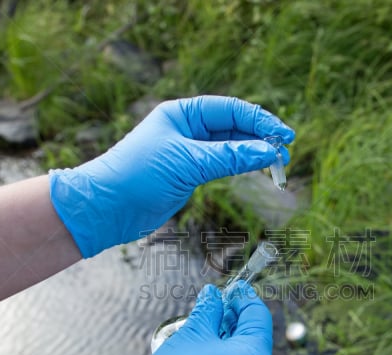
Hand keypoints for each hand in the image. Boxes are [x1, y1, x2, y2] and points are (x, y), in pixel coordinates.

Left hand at [49, 96, 294, 257]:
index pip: (230, 109)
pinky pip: (222, 164)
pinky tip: (257, 169)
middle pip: (234, 126)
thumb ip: (229, 156)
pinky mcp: (188, 174)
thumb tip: (267, 152)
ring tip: (278, 164)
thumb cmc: (137, 175)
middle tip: (286, 153)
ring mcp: (188, 151)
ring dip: (254, 153)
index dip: (260, 120)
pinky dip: (241, 166)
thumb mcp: (187, 162)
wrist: (106, 207)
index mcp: (182, 113)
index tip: (284, 135)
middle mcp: (187, 128)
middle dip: (261, 137)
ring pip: (230, 146)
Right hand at [106, 281, 272, 354]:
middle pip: (255, 339)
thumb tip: (213, 295)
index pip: (258, 316)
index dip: (244, 298)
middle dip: (236, 321)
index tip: (232, 288)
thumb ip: (209, 310)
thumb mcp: (193, 334)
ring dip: (232, 343)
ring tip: (207, 332)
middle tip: (215, 308)